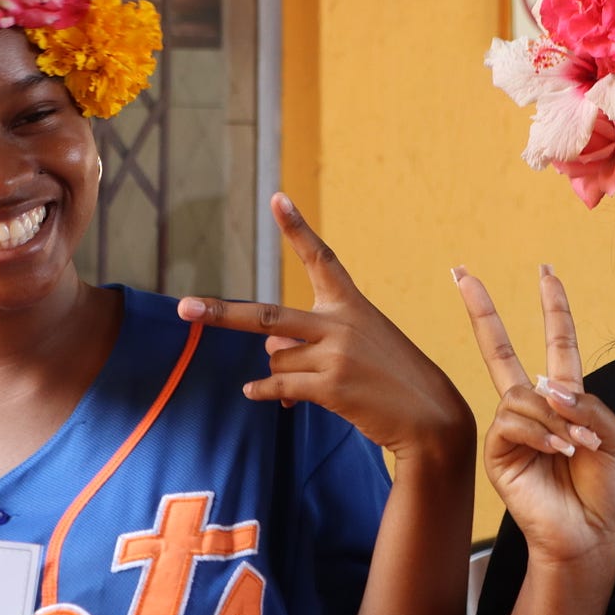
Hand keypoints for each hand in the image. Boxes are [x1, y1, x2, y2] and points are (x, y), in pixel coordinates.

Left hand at [177, 193, 472, 461]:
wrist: (430, 416)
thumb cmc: (394, 378)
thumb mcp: (359, 345)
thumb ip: (313, 339)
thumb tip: (268, 351)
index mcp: (352, 303)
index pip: (320, 258)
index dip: (297, 228)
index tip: (278, 198)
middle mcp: (340, 323)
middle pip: (267, 316)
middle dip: (221, 313)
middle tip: (184, 309)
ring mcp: (335, 354)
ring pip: (276, 360)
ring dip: (284, 373)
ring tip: (315, 383)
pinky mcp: (331, 387)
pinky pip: (279, 386)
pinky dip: (264, 391)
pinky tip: (255, 393)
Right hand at [458, 265, 614, 565]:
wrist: (592, 536)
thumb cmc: (607, 492)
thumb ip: (589, 404)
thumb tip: (549, 386)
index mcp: (565, 399)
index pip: (556, 344)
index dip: (553, 308)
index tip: (546, 273)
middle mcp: (532, 408)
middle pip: (499, 350)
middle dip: (482, 311)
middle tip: (462, 274)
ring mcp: (511, 429)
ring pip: (521, 394)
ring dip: (555, 417)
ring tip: (576, 448)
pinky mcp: (498, 452)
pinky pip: (511, 422)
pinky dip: (540, 432)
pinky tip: (558, 450)